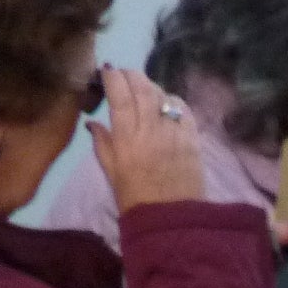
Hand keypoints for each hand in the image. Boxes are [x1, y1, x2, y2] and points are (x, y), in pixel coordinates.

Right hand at [89, 69, 206, 212]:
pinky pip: (184, 110)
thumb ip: (102, 143)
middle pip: (143, 89)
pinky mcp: (194, 139)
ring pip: (164, 96)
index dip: (112, 78)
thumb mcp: (111, 171)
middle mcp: (151, 130)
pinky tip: (166, 103)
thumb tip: (92, 122)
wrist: (171, 218)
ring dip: (152, 87)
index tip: (107, 70)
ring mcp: (175, 133)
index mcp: (127, 138)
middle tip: (124, 73)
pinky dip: (174, 101)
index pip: (119, 96)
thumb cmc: (135, 197)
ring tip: (143, 88)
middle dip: (132, 75)